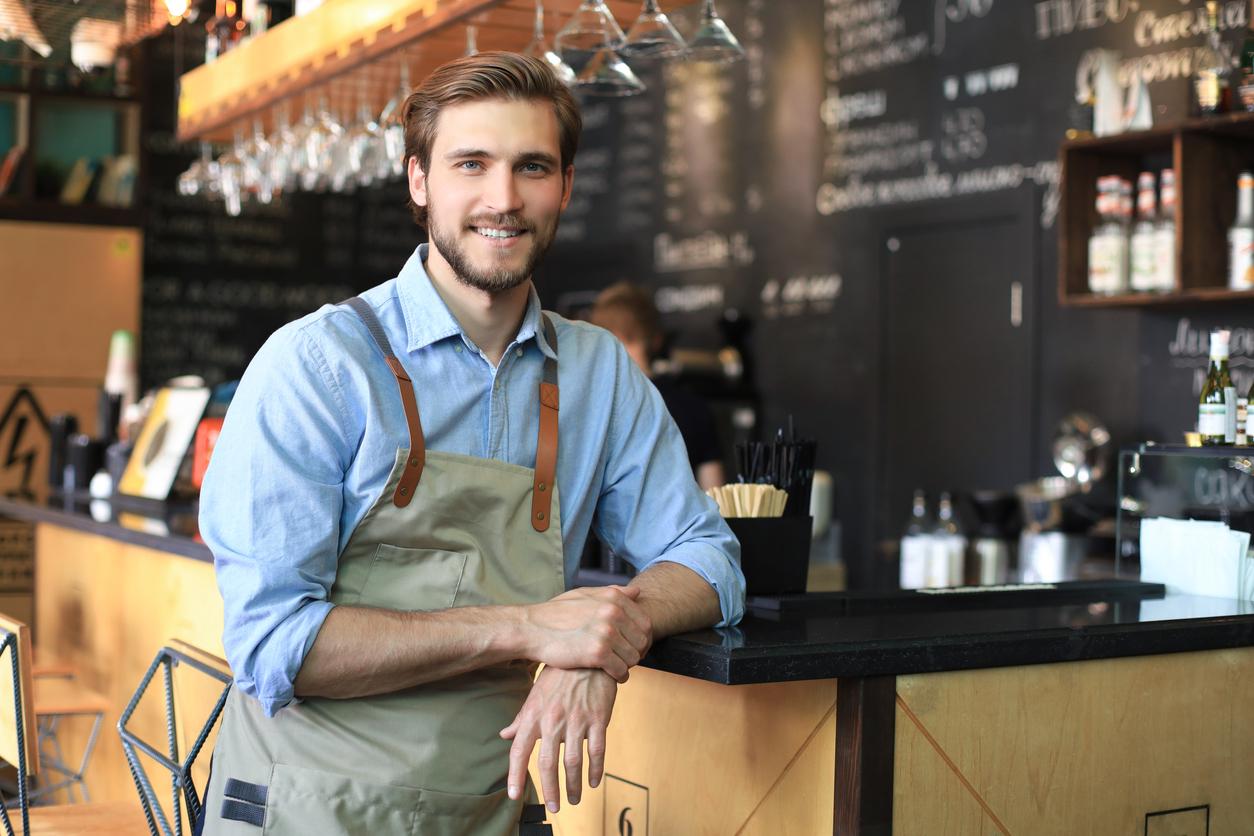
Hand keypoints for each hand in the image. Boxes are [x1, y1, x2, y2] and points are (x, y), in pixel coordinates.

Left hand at [500, 667, 617, 812]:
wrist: (588, 656)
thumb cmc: (560, 675)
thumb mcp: (536, 694)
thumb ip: (521, 718)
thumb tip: (505, 735)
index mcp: (534, 715)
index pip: (519, 750)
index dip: (515, 774)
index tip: (514, 794)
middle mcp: (553, 720)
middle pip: (547, 763)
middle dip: (550, 789)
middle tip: (554, 807)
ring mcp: (576, 720)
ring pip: (573, 761)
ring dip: (573, 785)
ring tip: (573, 799)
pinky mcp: (598, 718)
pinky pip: (596, 750)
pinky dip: (595, 770)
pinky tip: (593, 781)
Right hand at [521, 586, 652, 682]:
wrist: (531, 629)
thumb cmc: (556, 613)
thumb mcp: (584, 595)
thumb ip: (613, 593)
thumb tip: (637, 592)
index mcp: (613, 598)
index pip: (645, 622)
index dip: (642, 638)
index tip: (632, 646)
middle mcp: (613, 613)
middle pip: (642, 641)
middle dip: (636, 652)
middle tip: (624, 659)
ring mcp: (606, 633)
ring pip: (633, 657)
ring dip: (627, 665)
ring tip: (616, 666)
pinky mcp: (597, 653)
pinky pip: (621, 670)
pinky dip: (619, 676)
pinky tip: (611, 675)